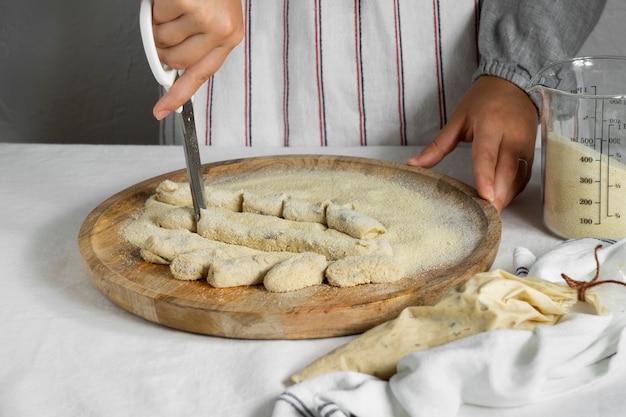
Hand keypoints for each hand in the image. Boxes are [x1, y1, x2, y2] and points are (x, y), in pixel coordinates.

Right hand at [150, 0, 243, 119]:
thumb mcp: (217, 18)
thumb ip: (198, 44)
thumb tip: (172, 70)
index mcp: (229, 38)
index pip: (199, 76)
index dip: (177, 96)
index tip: (161, 110)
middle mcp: (220, 31)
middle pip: (174, 59)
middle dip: (162, 46)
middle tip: (167, 28)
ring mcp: (205, 18)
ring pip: (162, 37)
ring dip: (159, 22)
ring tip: (175, 7)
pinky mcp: (187, 4)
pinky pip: (156, 16)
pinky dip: (156, 5)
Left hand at [407, 76, 538, 211]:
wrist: (515, 84)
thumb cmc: (483, 100)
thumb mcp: (458, 118)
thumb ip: (438, 145)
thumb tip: (413, 164)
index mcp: (491, 125)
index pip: (487, 155)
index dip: (486, 176)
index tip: (485, 197)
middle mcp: (512, 136)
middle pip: (507, 171)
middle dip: (498, 196)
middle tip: (486, 216)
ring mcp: (525, 146)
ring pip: (518, 177)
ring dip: (506, 197)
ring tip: (491, 214)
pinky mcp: (531, 153)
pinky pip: (524, 177)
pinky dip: (513, 191)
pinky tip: (500, 201)